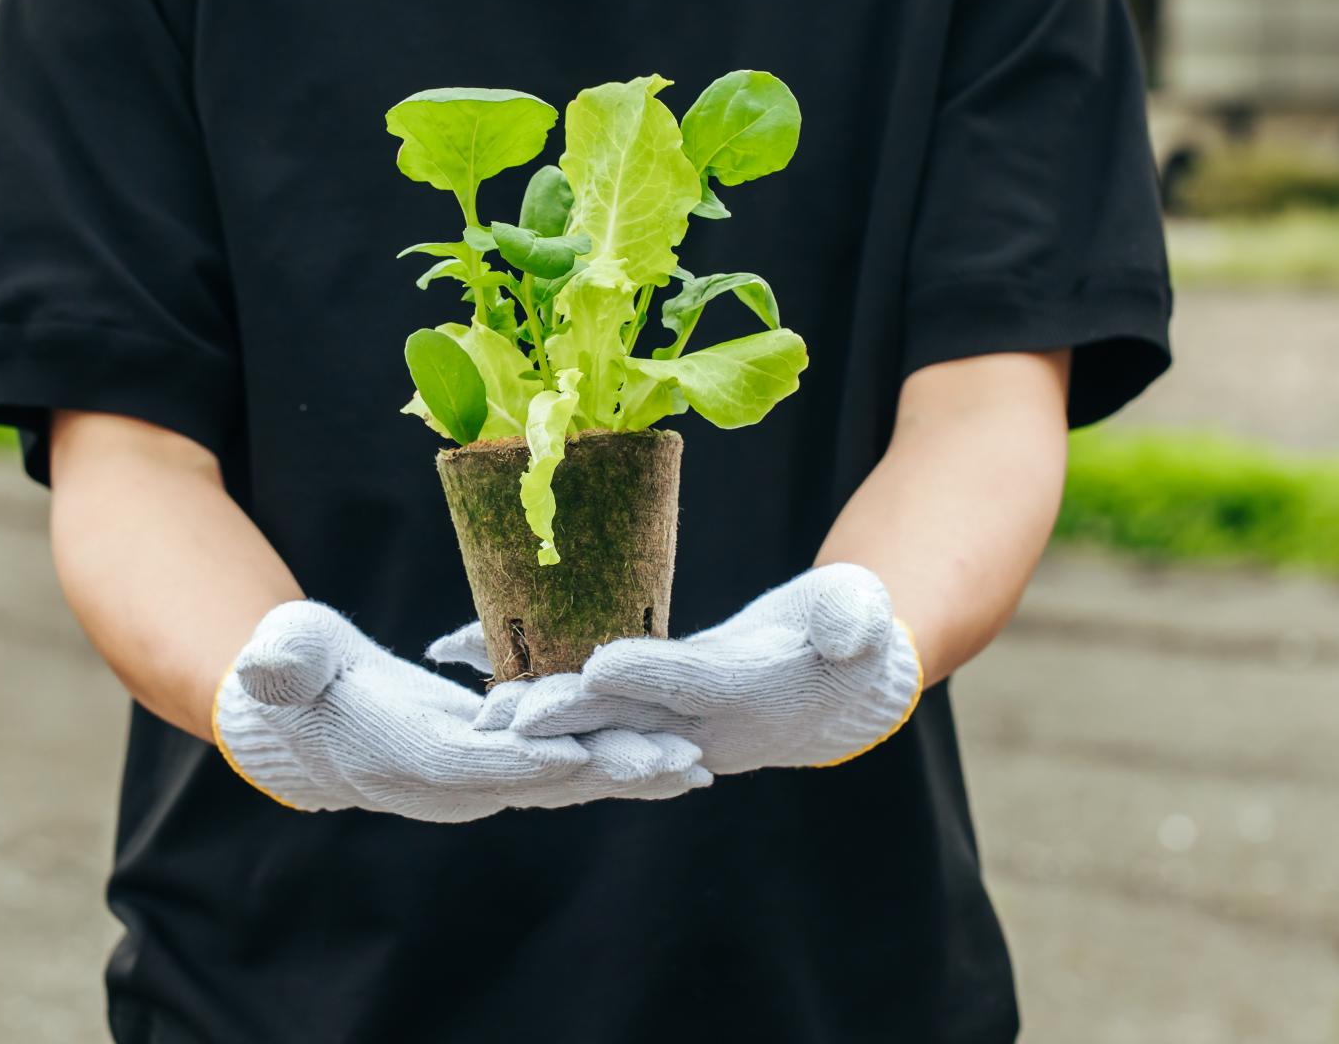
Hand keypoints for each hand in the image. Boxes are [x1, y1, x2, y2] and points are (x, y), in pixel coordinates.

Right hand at [213, 601, 711, 821]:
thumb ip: (282, 663)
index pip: (483, 766)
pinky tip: (664, 754)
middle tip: (684, 759)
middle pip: (544, 782)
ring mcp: (478, 777)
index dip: (542, 761)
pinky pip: (563, 765)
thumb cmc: (293, 672)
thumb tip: (263, 671)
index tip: (597, 753)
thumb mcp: (284, 655)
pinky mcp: (496, 759)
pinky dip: (612, 761)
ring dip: (628, 772)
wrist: (299, 715)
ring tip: (696, 763)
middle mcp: (452, 782)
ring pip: (563, 779)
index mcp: (409, 758)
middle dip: (613, 772)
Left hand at [429, 564, 923, 774]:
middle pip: (629, 721)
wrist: (840, 677)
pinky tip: (484, 664)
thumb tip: (848, 637)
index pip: (695, 687)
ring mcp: (674, 722)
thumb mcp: (860, 615)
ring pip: (599, 721)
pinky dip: (541, 688)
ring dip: (542, 719)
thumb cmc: (851, 629)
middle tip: (506, 717)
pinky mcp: (651, 708)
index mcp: (753, 695)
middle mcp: (705, 723)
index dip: (650, 678)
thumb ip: (851, 622)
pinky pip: (589, 703)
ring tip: (478, 710)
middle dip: (569, 719)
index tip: (601, 665)